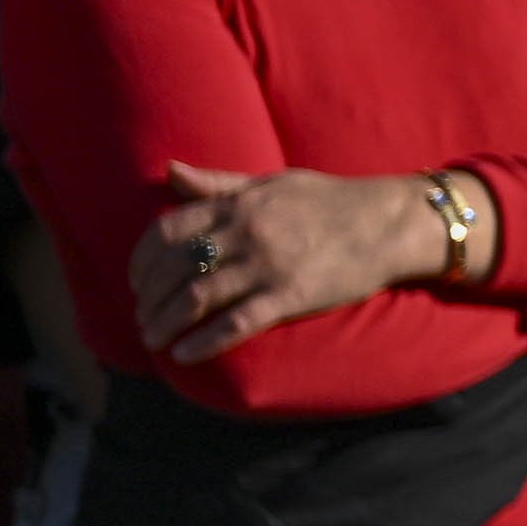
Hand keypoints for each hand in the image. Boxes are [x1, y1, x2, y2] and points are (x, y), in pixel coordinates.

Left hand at [133, 162, 441, 360]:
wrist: (391, 222)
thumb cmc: (331, 201)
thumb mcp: (272, 182)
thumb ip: (219, 183)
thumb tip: (170, 171)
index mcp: (238, 205)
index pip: (166, 231)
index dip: (141, 261)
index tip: (136, 282)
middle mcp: (247, 234)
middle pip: (174, 269)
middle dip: (148, 299)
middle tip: (142, 319)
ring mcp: (268, 266)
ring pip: (197, 298)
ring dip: (166, 324)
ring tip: (153, 340)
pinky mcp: (291, 295)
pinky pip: (237, 322)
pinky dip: (205, 341)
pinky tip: (184, 354)